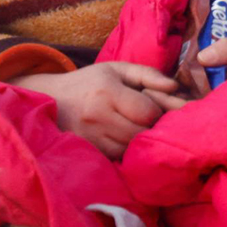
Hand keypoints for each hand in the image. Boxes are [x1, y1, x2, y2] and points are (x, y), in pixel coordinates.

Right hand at [13, 62, 186, 158]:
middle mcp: (97, 117)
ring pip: (129, 148)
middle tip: (150, 121)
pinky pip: (116, 156)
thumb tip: (175, 88)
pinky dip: (125, 149)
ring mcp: (89, 137)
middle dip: (151, 128)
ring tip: (136, 128)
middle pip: (140, 133)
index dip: (157, 112)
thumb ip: (148, 75)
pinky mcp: (85, 150)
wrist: (51, 97)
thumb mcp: (118, 70)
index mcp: (107, 92)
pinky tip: (124, 138)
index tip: (153, 108)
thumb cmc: (91, 81)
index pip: (147, 112)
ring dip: (139, 141)